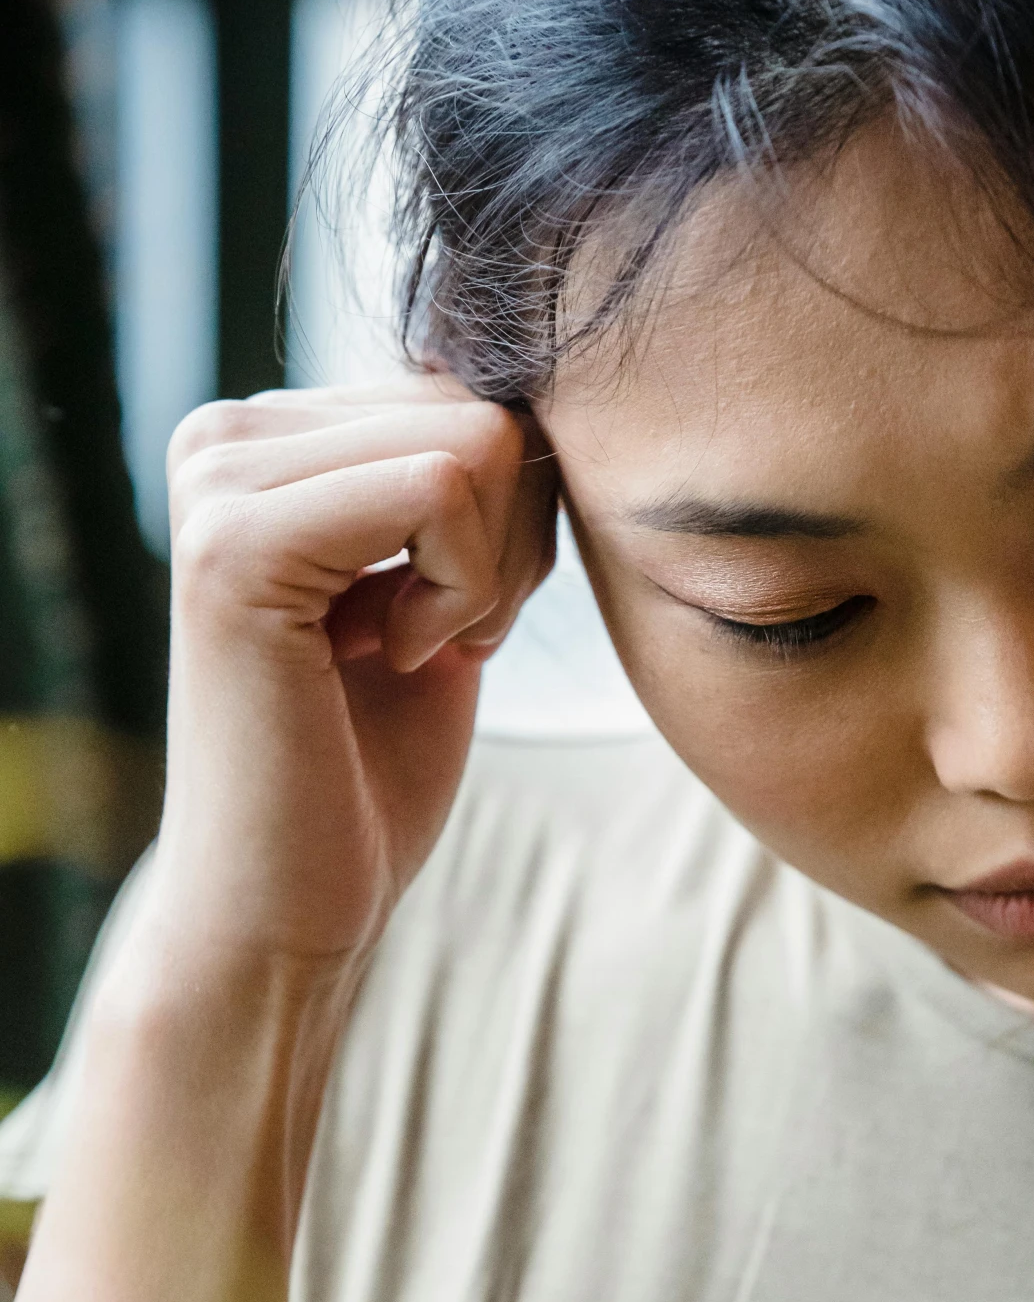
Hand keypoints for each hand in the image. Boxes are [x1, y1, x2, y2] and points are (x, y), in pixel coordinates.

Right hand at [145, 373, 555, 979]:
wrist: (289, 908)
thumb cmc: (368, 776)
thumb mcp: (437, 597)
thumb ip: (464, 489)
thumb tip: (543, 393)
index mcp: (267, 440)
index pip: (472, 394)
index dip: (507, 528)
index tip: (442, 625)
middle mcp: (228, 435)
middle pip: (485, 408)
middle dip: (508, 549)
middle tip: (429, 648)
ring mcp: (221, 480)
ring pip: (478, 442)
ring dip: (486, 576)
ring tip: (399, 654)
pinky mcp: (238, 541)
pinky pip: (444, 487)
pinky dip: (463, 592)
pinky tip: (389, 660)